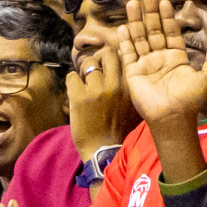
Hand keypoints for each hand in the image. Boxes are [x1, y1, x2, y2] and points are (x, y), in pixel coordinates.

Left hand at [66, 44, 137, 158]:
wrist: (105, 151)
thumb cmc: (121, 131)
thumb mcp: (134, 107)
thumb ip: (129, 89)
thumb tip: (122, 72)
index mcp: (132, 86)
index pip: (124, 58)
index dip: (114, 60)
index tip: (108, 66)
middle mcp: (117, 84)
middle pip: (106, 54)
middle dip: (98, 59)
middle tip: (93, 70)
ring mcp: (97, 90)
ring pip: (87, 64)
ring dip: (83, 71)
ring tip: (83, 82)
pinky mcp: (79, 98)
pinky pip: (72, 77)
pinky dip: (72, 81)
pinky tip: (75, 90)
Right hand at [118, 0, 206, 129]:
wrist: (174, 116)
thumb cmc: (192, 99)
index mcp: (176, 57)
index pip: (170, 32)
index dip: (167, 17)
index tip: (165, 1)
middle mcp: (159, 58)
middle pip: (153, 30)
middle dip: (150, 13)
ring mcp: (145, 64)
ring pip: (139, 38)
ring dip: (136, 21)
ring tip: (132, 3)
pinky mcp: (133, 73)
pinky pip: (128, 54)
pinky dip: (125, 41)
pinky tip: (123, 27)